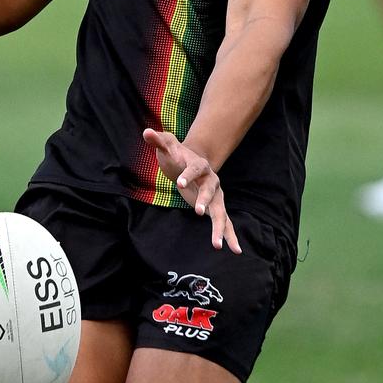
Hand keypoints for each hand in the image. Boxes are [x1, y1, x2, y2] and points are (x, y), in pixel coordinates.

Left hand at [143, 128, 241, 253]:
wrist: (191, 162)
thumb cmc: (177, 154)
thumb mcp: (167, 145)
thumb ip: (158, 140)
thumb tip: (146, 131)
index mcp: (200, 165)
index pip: (196, 168)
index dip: (188, 175)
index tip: (179, 183)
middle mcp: (211, 180)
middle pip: (211, 190)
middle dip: (205, 200)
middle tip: (198, 211)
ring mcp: (215, 195)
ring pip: (220, 211)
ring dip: (220, 227)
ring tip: (218, 245)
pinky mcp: (215, 207)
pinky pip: (224, 222)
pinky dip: (229, 235)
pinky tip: (235, 250)